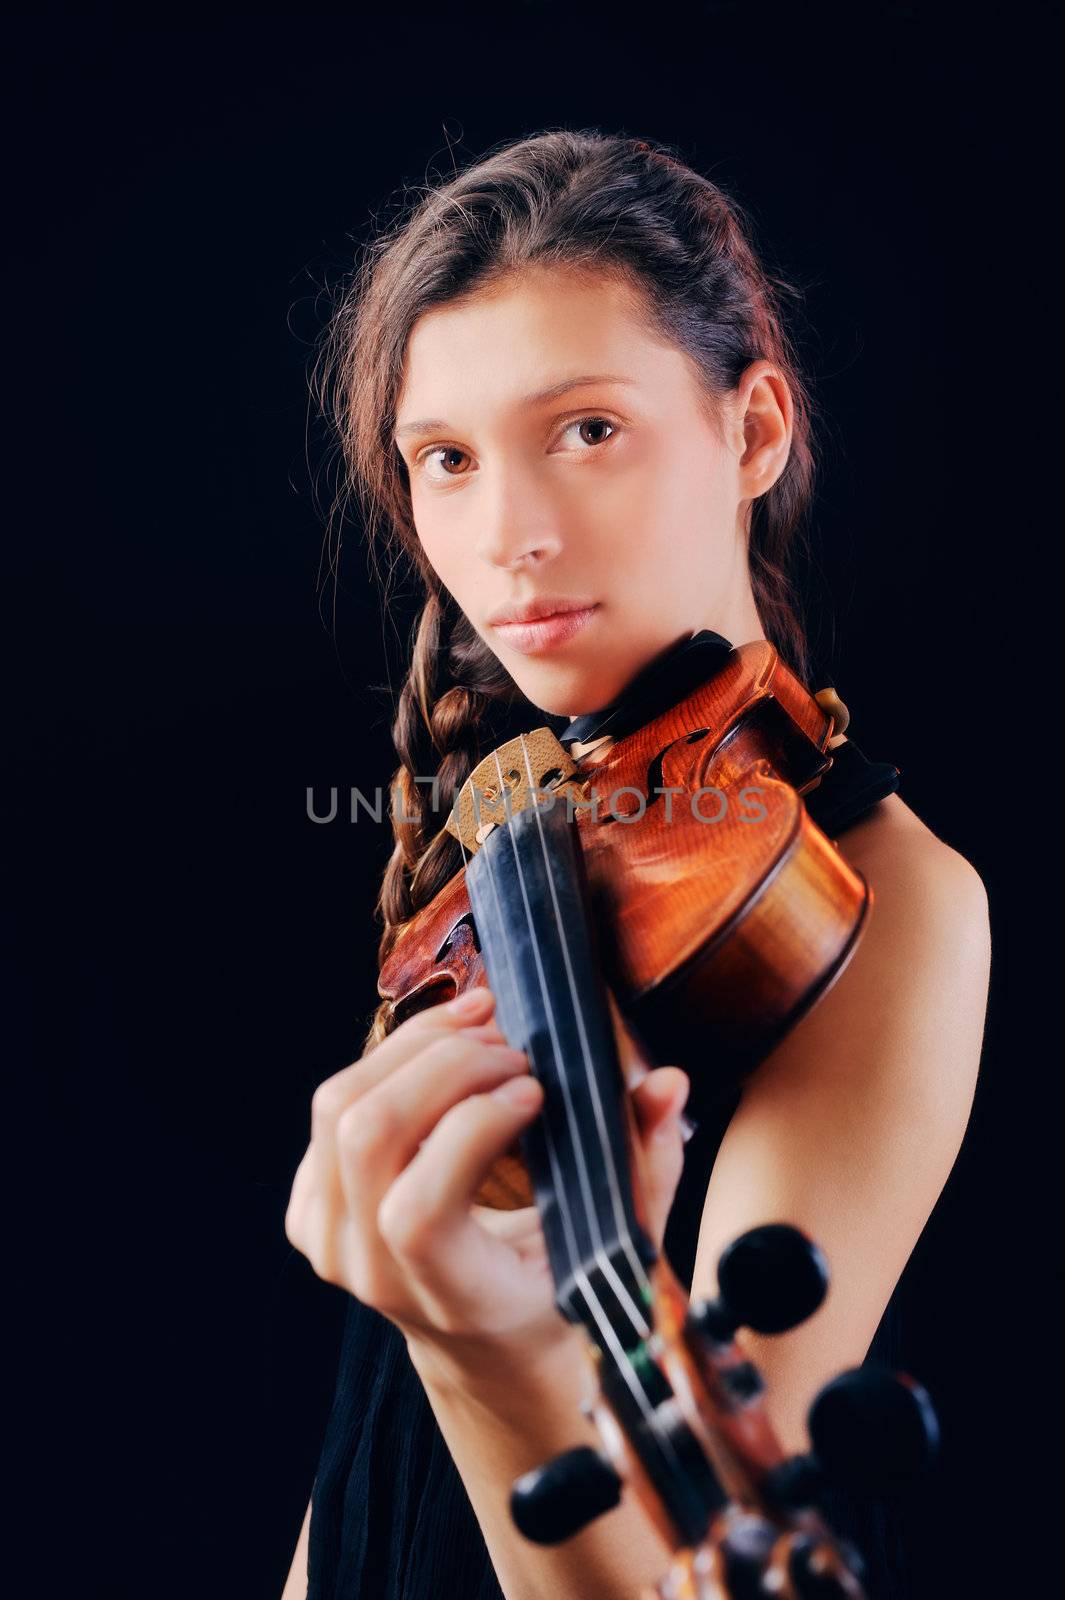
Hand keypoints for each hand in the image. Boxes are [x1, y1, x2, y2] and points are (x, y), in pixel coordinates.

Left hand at [284, 985, 690, 1370]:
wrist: (485, 1351)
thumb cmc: (556, 1298)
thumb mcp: (615, 1250)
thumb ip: (648, 1168)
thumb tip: (666, 1082)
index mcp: (447, 1298)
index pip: (417, 1211)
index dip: (469, 1128)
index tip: (535, 1090)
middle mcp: (370, 1274)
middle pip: (370, 1134)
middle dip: (448, 1063)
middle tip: (514, 1045)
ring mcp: (326, 1242)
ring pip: (340, 1104)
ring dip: (415, 1045)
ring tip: (482, 1026)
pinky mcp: (308, 1207)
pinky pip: (331, 1107)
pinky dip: (389, 1059)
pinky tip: (447, 1049)